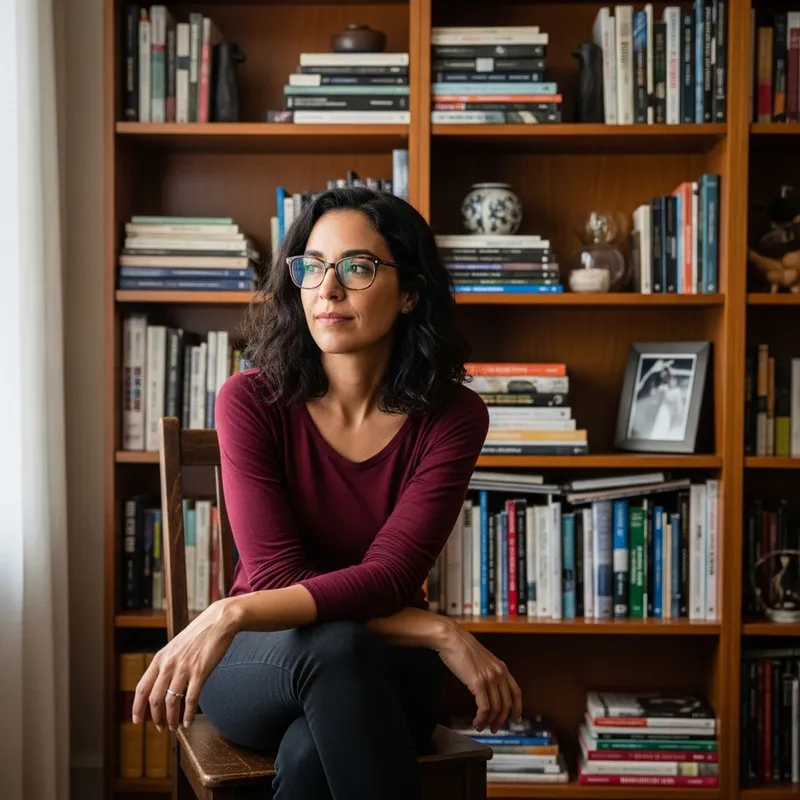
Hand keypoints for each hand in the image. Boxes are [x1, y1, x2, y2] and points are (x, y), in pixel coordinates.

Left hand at [131, 598, 239, 731]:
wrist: (219, 621)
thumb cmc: (199, 634)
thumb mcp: (176, 647)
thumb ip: (167, 663)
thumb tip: (161, 684)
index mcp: (160, 658)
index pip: (142, 688)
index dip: (137, 707)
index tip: (137, 720)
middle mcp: (169, 664)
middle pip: (154, 699)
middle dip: (156, 718)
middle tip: (161, 727)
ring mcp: (184, 668)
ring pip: (171, 702)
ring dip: (171, 719)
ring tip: (174, 727)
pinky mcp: (200, 671)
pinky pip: (191, 698)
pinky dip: (189, 714)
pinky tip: (189, 721)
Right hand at [435, 623, 521, 733]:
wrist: (451, 638)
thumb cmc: (462, 647)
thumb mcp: (482, 659)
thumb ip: (488, 671)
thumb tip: (487, 686)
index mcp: (501, 667)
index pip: (516, 692)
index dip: (518, 708)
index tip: (516, 719)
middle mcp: (499, 673)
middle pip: (506, 704)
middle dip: (501, 720)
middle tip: (493, 729)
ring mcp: (489, 678)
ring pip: (496, 708)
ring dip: (488, 722)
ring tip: (480, 727)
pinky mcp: (478, 683)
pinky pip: (484, 708)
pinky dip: (481, 718)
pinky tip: (476, 722)